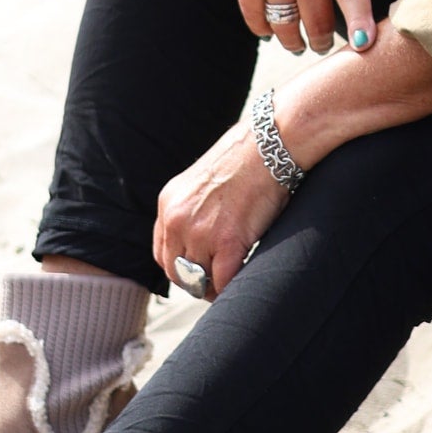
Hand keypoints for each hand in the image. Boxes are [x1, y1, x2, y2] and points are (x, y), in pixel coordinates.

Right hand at [89, 0, 382, 58]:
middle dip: (321, 40)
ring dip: (293, 40)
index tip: (361, 46)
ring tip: (297, 42)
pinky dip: (263, 29)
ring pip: (285, 25)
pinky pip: (254, 16)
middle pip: (317, 22)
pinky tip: (270, 29)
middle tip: (322, 43)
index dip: (360, 25)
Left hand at [154, 120, 290, 298]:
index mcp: (168, 203)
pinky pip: (223, 280)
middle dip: (195, 282)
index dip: (180, 268)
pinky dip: (231, 287)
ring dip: (214, 286)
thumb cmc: (247, 158)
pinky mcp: (228, 241)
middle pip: (176, 271)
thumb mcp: (202, 182)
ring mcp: (200, 232)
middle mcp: (177, 219)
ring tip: (230, 282)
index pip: (162, 252)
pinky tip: (241, 280)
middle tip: (215, 284)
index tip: (197, 272)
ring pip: (199, 280)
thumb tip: (203, 235)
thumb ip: (194, 209)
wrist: (269, 145)